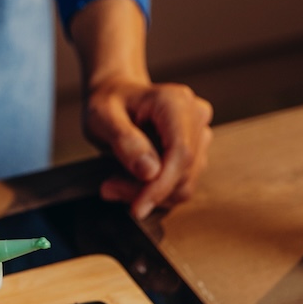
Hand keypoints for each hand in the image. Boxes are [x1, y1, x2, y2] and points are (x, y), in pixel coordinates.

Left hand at [83, 78, 212, 221]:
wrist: (116, 95)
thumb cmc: (107, 103)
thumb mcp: (103, 118)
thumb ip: (125, 142)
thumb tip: (150, 172)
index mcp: (175, 102)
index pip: (181, 153)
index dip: (161, 186)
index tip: (137, 208)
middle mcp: (195, 115)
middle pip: (184, 171)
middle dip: (147, 191)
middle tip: (108, 188)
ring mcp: (199, 133)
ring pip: (184, 183)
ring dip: (149, 193)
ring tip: (113, 184)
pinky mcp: (195, 150)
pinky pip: (180, 183)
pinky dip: (154, 191)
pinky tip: (128, 182)